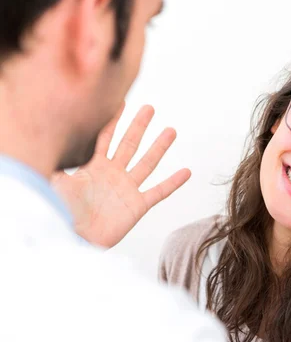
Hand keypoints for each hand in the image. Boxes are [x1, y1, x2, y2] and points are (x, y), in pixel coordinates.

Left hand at [52, 105, 190, 247]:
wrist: (74, 239)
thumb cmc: (63, 212)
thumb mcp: (56, 182)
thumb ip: (57, 161)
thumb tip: (53, 139)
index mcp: (95, 167)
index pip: (106, 138)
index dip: (112, 120)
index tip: (119, 102)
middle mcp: (114, 174)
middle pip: (129, 145)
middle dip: (139, 126)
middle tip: (149, 108)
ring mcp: (128, 189)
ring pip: (147, 163)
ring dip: (159, 147)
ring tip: (170, 131)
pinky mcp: (138, 206)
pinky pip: (159, 192)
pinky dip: (173, 182)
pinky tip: (186, 171)